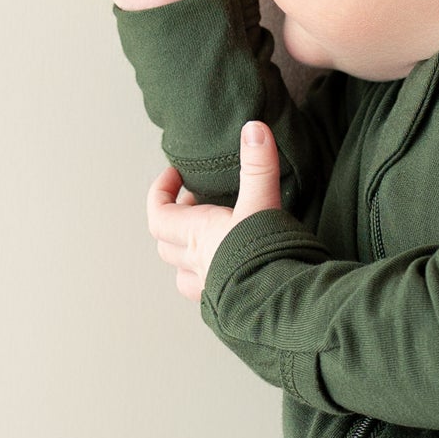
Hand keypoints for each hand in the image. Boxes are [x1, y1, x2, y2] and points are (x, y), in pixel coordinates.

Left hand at [147, 122, 283, 300]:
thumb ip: (259, 166)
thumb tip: (253, 128)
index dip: (160, 192)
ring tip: (204, 244)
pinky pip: (205, 296)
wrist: (280, 304)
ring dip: (186, 258)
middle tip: (193, 205)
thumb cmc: (266, 254)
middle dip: (173, 222)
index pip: (158, 213)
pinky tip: (227, 277)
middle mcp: (197, 263)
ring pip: (181, 274)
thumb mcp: (262, 202)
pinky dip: (208, 282)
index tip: (173, 175)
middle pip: (165, 244)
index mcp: (197, 235)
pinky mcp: (227, 309)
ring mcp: (210, 289)